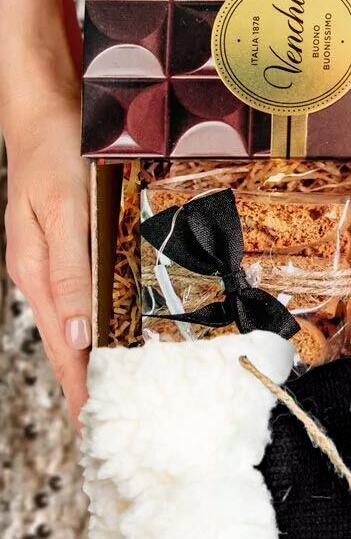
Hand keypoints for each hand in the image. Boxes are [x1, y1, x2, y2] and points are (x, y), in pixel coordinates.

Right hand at [4, 74, 90, 422]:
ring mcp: (59, 262)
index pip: (61, 349)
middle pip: (70, 344)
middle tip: (121, 422)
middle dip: (92, 383)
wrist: (48, 111)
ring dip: (101, 357)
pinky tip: (123, 334)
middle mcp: (46, 275)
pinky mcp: (75, 247)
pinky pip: (90, 295)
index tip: (95, 427)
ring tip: (126, 391)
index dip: (79, 389)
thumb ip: (72, 272)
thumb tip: (78, 338)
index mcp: (37, 274)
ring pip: (82, 322)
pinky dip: (106, 322)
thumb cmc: (54, 155)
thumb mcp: (64, 211)